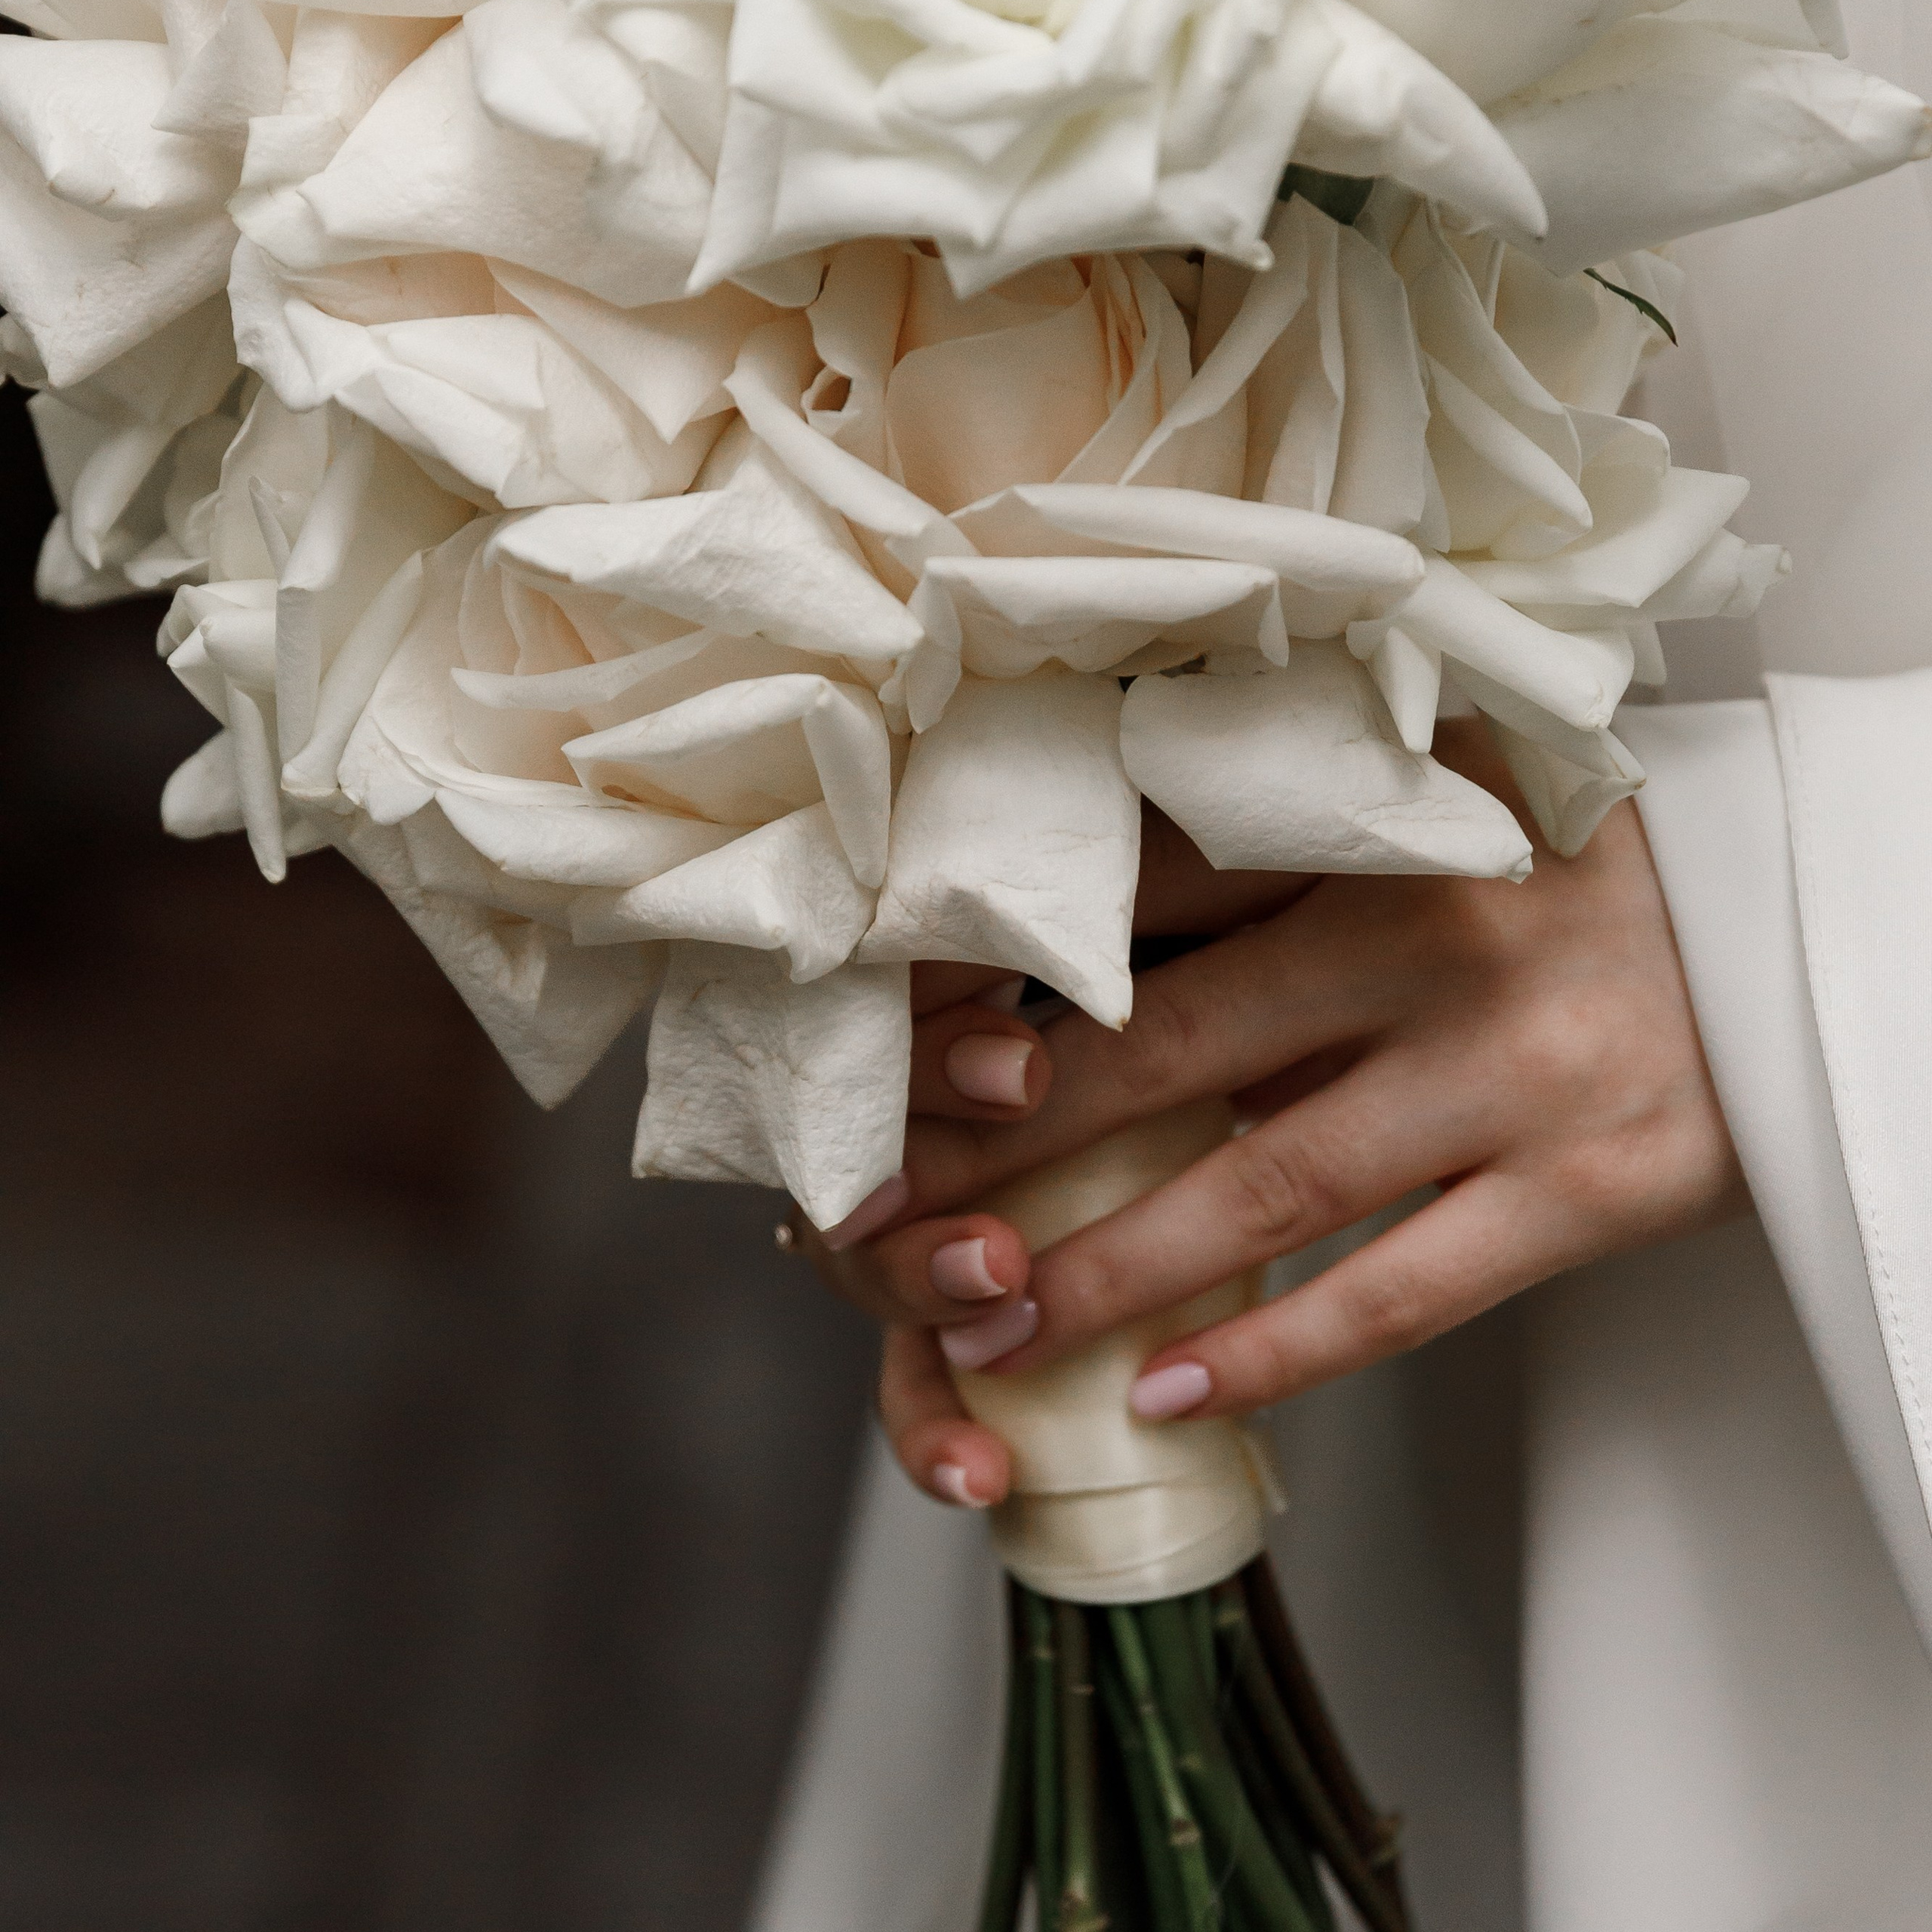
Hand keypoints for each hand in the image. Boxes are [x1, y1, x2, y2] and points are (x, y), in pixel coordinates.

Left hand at [799, 726, 1748, 1509]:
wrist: (1790, 917)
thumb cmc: (1562, 874)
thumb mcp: (1408, 831)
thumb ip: (1258, 884)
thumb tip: (1062, 969)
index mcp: (1366, 829)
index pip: (1126, 906)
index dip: (989, 982)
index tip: (875, 1054)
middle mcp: (1426, 938)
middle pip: (1160, 1048)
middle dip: (999, 1144)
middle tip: (881, 1221)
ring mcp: (1513, 1068)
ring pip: (1263, 1187)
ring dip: (1108, 1269)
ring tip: (988, 1326)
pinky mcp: (1595, 1182)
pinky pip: (1405, 1290)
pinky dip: (1278, 1351)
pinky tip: (1167, 1390)